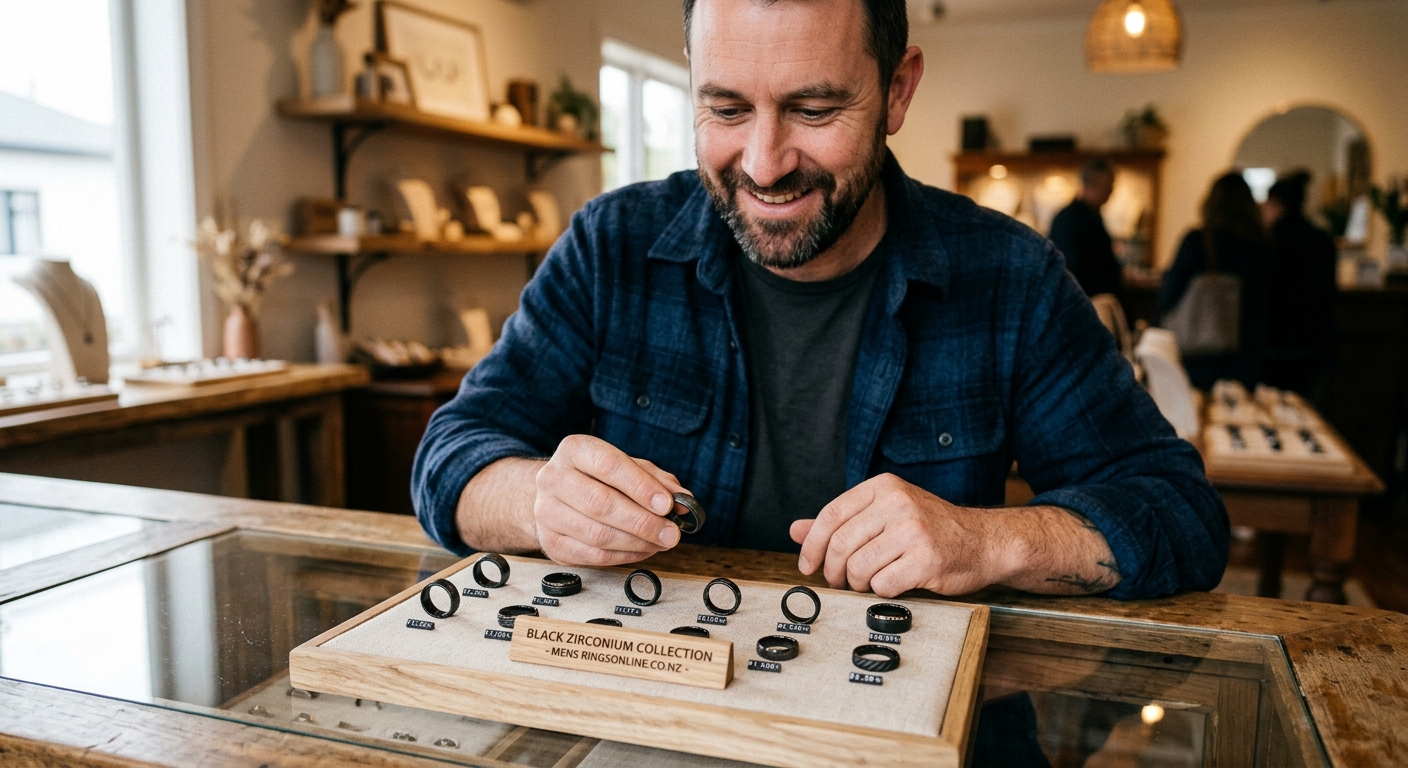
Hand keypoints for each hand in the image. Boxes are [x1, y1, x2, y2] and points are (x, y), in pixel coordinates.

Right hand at [533, 434, 689, 565]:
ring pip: (597, 534)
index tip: (667, 504)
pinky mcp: (550, 542)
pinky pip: (593, 556)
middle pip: (601, 504)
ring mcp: (547, 512)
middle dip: (643, 522)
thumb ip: (657, 481)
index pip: (608, 465)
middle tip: (671, 533)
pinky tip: (643, 550)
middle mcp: (554, 478)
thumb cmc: (597, 478)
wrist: (556, 496)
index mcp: (575, 450)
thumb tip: (683, 501)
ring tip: (661, 542)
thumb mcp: (629, 468)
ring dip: (637, 543)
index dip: (640, 486)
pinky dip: (624, 556)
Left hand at [790, 473, 1010, 596]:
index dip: (812, 544)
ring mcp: (914, 530)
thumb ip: (841, 522)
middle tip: (839, 581)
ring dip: (858, 584)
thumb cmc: (930, 529)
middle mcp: (898, 503)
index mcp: (884, 487)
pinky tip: (894, 583)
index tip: (806, 565)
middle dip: (833, 571)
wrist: (983, 541)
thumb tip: (795, 530)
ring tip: (868, 582)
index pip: (831, 514)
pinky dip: (882, 590)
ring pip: (859, 567)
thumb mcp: (885, 514)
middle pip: (841, 544)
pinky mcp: (927, 559)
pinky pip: (883, 584)